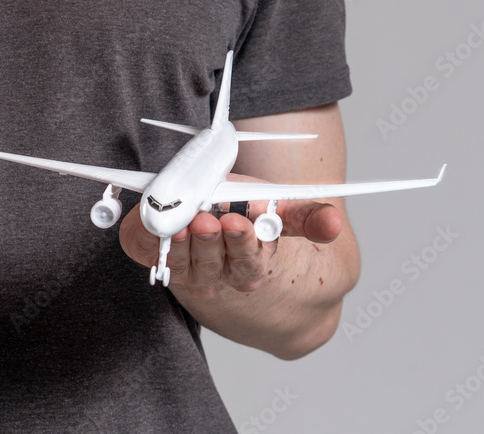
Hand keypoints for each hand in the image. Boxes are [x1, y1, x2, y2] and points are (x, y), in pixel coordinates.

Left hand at [118, 173, 343, 297]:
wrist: (210, 220)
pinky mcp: (153, 254)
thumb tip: (333, 223)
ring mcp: (184, 268)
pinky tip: (158, 225)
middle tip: (208, 219)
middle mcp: (217, 273)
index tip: (237, 221)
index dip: (242, 241)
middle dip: (211, 241)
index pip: (249, 259)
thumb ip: (307, 217)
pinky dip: (152, 240)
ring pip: (183, 262)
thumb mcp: (280, 211)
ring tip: (185, 222)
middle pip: (214, 262)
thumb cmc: (246, 214)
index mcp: (250, 262)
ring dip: (182, 243)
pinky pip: (151, 252)